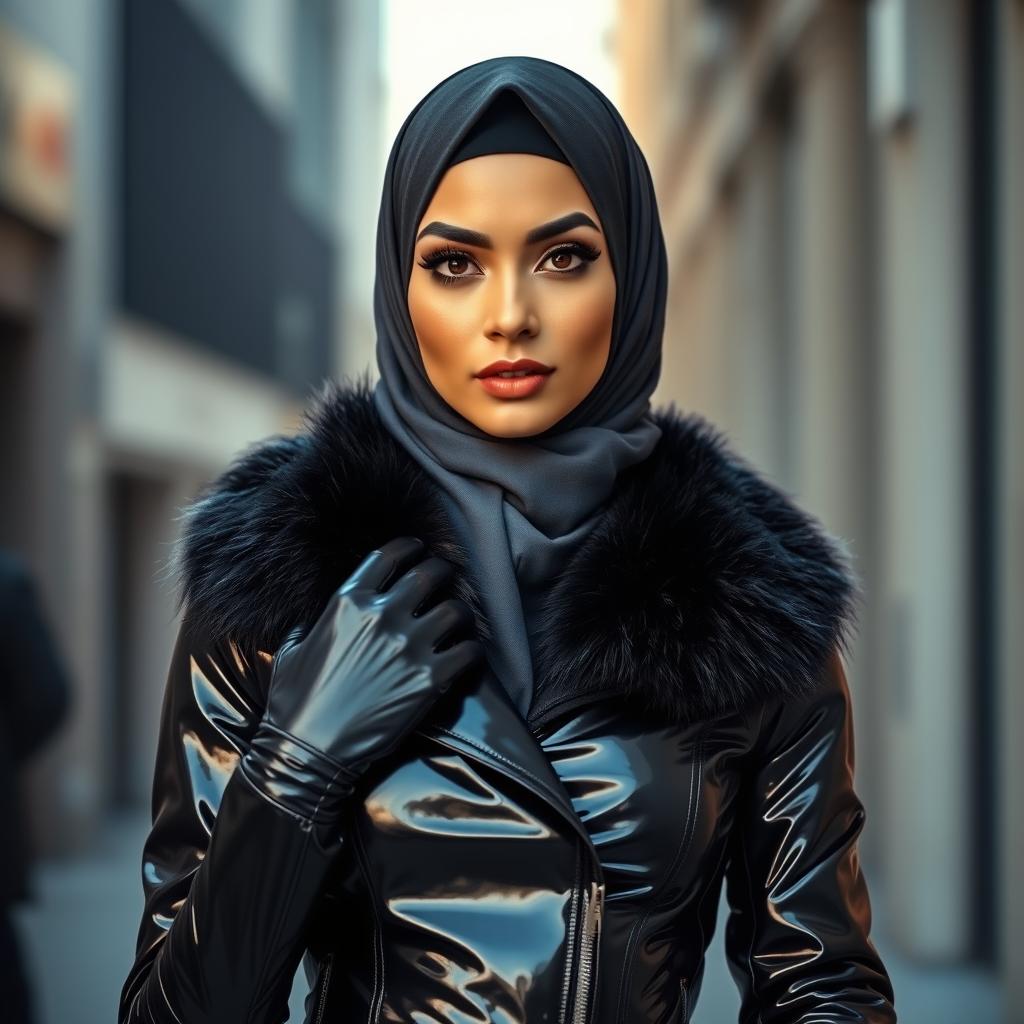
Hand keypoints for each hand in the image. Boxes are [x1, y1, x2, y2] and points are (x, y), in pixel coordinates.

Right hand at [239, 536, 484, 822]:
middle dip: (443, 572)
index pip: (389, 555)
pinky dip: (472, 651)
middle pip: (430, 574)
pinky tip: (466, 654)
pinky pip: (469, 651)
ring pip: (456, 609)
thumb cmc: (295, 702)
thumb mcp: (293, 648)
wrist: (309, 751)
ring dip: (461, 613)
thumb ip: (314, 623)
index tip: (419, 549)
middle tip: (447, 579)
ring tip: (459, 621)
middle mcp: (382, 616)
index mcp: (347, 602)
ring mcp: (409, 647)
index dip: (409, 548)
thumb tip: (326, 616)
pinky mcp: (429, 680)